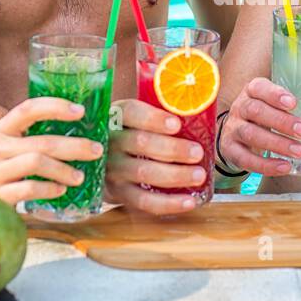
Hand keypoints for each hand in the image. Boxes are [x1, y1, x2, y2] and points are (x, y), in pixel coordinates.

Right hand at [0, 97, 102, 203]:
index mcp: (2, 129)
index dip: (55, 107)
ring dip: (64, 169)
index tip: (81, 111)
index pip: (28, 109)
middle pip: (42, 142)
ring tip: (80, 177)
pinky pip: (28, 188)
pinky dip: (49, 188)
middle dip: (74, 146)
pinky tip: (61, 190)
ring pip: (36, 163)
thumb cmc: (6, 166)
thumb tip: (84, 127)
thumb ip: (37, 135)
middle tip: (97, 150)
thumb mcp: (13, 145)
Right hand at [105, 99, 206, 214]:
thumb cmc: (131, 134)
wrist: (99, 163)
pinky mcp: (117, 194)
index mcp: (116, 117)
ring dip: (175, 175)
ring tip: (199, 174)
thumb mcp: (136, 118)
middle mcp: (110, 142)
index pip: (131, 112)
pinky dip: (168, 204)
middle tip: (197, 152)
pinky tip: (189, 201)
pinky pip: (143, 201)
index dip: (153, 118)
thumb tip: (202, 97)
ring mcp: (111, 169)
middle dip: (173, 149)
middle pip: (140, 143)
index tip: (176, 124)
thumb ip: (160, 108)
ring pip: (143, 172)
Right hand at [219, 77, 300, 175]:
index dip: (275, 94)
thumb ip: (294, 102)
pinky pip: (245, 158)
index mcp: (251, 92)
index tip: (293, 103)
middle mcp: (240, 108)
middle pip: (256, 111)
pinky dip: (265, 165)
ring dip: (277, 144)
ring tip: (299, 151)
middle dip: (282, 122)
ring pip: (251, 134)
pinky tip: (284, 166)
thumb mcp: (272, 103)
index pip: (259, 88)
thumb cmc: (262, 115)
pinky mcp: (230, 150)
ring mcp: (233, 129)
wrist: (234, 132)